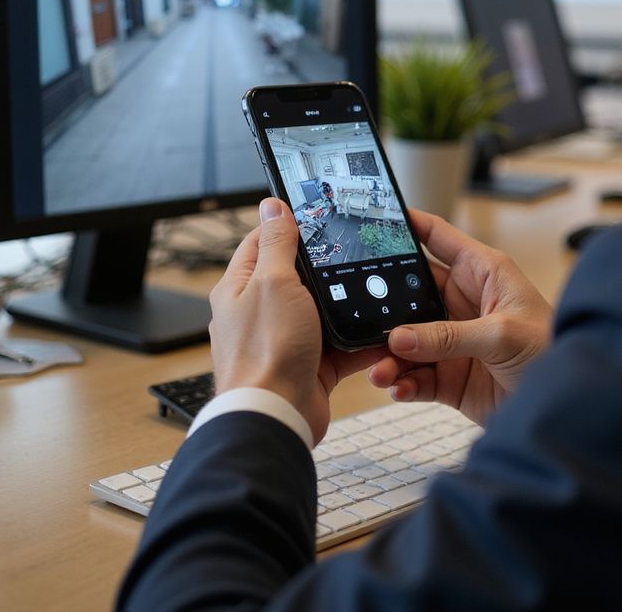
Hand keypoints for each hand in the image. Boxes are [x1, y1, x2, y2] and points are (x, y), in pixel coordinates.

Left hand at [210, 198, 379, 444]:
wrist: (275, 416)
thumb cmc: (264, 353)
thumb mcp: (273, 282)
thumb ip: (277, 244)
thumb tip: (270, 206)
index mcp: (240, 287)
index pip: (261, 241)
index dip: (286, 224)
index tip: (312, 211)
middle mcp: (260, 312)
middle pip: (296, 276)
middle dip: (324, 264)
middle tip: (350, 248)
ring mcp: (286, 339)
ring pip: (322, 310)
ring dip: (344, 303)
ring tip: (369, 287)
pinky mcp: (310, 365)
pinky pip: (340, 345)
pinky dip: (360, 339)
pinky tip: (380, 330)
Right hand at [368, 210, 552, 425]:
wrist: (570, 406)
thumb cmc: (555, 351)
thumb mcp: (501, 334)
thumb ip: (448, 336)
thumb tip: (401, 338)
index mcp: (482, 272)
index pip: (437, 237)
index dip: (407, 225)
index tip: (374, 218)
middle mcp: (463, 302)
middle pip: (410, 293)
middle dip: (384, 305)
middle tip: (361, 315)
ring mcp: (454, 340)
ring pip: (407, 339)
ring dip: (389, 353)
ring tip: (381, 370)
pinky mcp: (451, 376)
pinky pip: (415, 374)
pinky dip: (402, 381)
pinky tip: (397, 387)